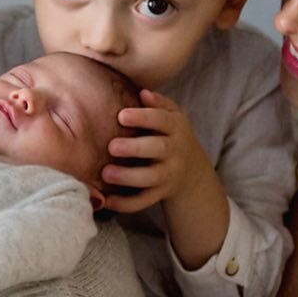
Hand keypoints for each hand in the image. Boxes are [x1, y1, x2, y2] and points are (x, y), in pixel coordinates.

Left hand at [105, 89, 229, 269]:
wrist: (191, 170)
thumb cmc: (171, 135)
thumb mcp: (172, 116)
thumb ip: (159, 104)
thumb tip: (143, 92)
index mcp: (176, 128)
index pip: (162, 120)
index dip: (143, 118)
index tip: (121, 115)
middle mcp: (175, 152)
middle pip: (158, 149)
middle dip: (135, 148)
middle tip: (112, 146)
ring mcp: (168, 175)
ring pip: (151, 178)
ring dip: (129, 177)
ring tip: (106, 173)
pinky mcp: (160, 193)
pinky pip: (144, 201)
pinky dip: (126, 204)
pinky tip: (107, 200)